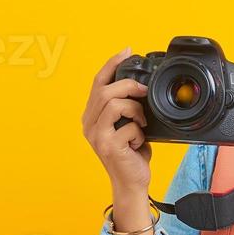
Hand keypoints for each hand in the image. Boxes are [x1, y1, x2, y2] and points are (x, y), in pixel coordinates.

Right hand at [82, 48, 151, 190]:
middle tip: (144, 92)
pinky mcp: (108, 146)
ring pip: (114, 104)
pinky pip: (128, 127)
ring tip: (143, 122)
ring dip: (135, 110)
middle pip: (105, 90)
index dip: (111, 64)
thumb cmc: (131, 154)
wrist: (131, 183)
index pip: (97, 83)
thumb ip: (126, 107)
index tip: (126, 51)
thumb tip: (139, 85)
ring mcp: (96, 136)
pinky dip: (140, 132)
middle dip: (128, 86)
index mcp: (92, 116)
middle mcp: (89, 124)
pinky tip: (139, 142)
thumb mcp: (127, 125)